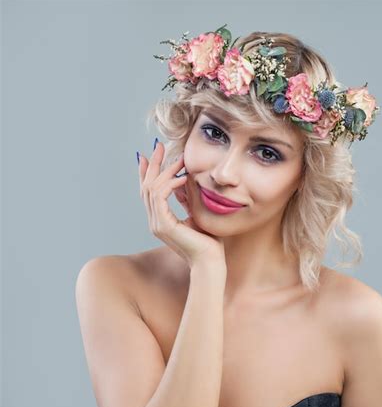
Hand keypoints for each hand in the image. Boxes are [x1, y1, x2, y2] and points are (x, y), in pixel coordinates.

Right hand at [138, 141, 225, 267]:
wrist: (210, 260)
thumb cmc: (208, 240)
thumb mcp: (195, 212)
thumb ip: (186, 198)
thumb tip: (182, 179)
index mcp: (160, 219)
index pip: (149, 191)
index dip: (148, 171)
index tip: (153, 153)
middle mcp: (155, 221)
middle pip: (146, 186)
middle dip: (153, 164)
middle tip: (159, 145)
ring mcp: (157, 224)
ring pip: (152, 189)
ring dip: (165, 171)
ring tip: (179, 159)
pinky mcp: (163, 225)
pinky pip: (160, 197)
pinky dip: (170, 184)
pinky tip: (182, 177)